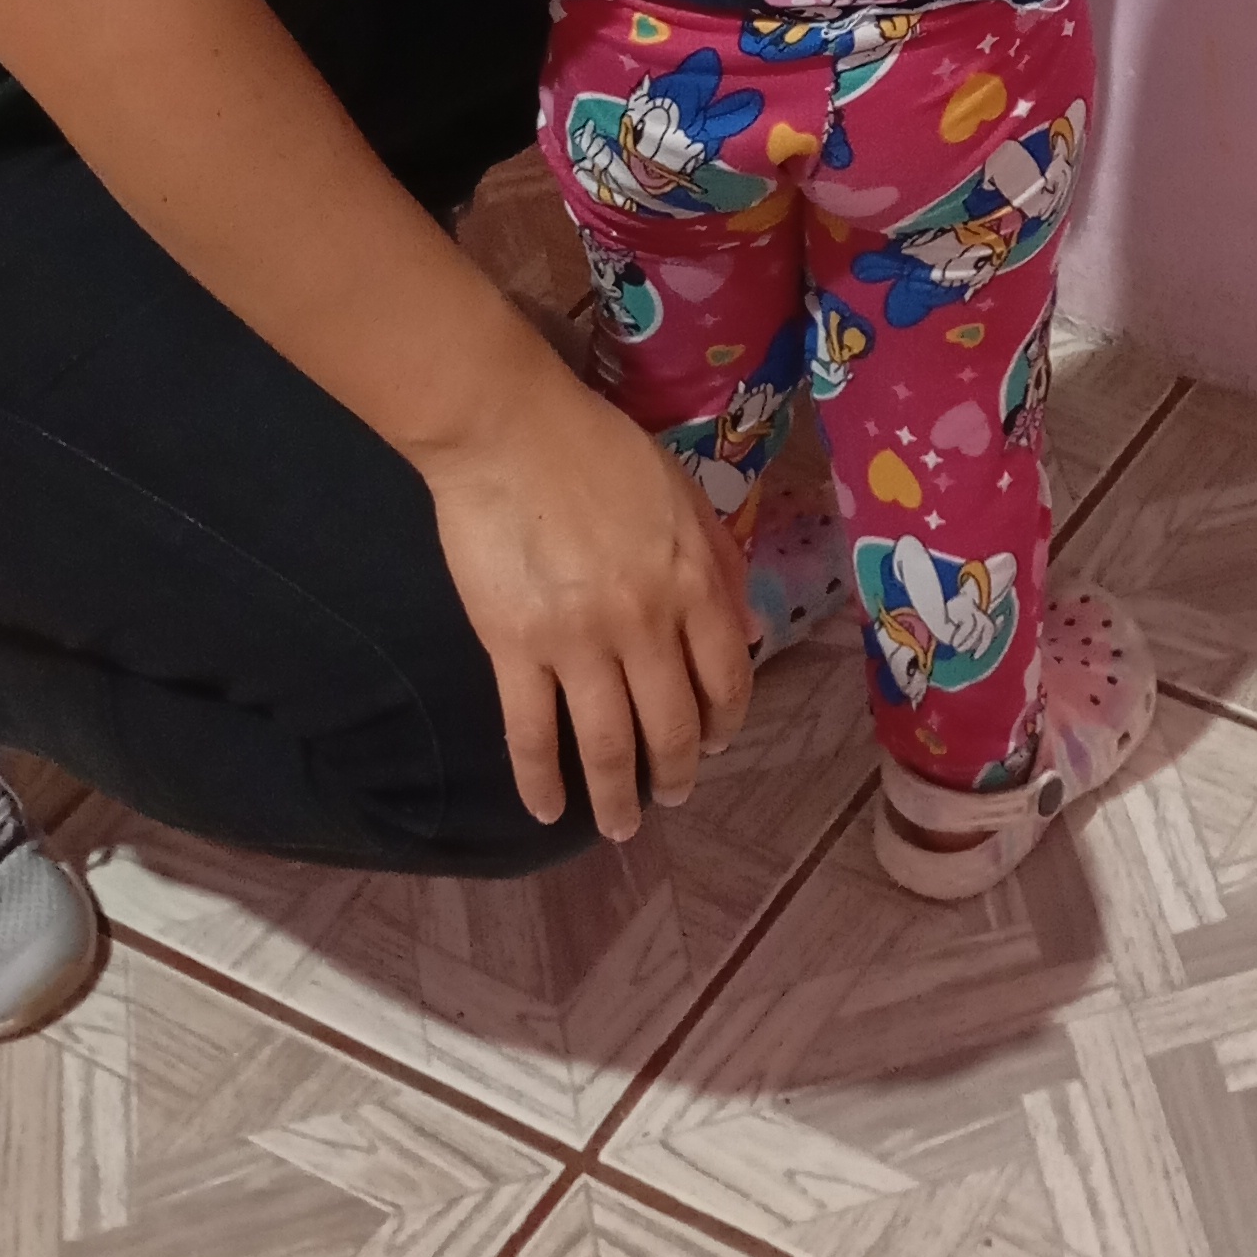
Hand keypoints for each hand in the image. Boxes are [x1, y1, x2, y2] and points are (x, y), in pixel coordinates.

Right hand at [421, 349, 753, 836]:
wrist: (507, 430)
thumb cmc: (596, 447)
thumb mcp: (680, 491)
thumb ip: (717, 558)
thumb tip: (748, 628)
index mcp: (691, 582)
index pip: (727, 675)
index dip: (726, 719)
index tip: (717, 743)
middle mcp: (644, 623)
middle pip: (672, 722)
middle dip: (678, 770)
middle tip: (672, 795)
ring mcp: (578, 642)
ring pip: (608, 742)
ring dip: (618, 795)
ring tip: (621, 826)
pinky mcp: (514, 650)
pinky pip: (531, 732)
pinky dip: (540, 781)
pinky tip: (547, 811)